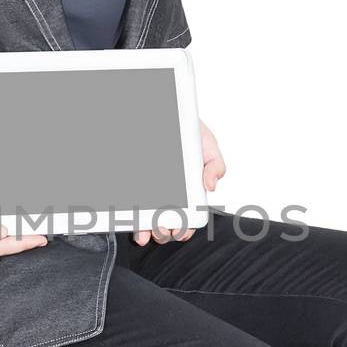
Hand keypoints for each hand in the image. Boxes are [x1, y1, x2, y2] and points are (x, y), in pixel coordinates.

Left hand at [132, 119, 226, 245]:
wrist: (171, 114)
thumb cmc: (190, 131)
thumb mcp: (209, 146)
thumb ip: (215, 165)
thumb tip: (211, 186)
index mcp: (189, 192)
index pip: (187, 218)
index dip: (184, 229)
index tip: (181, 232)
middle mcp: (169, 196)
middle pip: (166, 224)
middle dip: (165, 233)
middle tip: (164, 229)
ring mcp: (151, 193)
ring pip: (148, 221)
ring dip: (148, 231)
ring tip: (148, 231)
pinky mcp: (135, 188)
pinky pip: (131, 208)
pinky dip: (132, 220)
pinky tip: (133, 223)